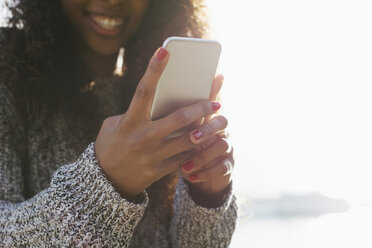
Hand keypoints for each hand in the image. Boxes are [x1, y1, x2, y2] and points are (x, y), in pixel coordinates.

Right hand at [94, 48, 220, 198]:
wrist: (104, 182)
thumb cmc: (110, 146)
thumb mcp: (114, 125)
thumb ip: (134, 113)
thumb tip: (159, 103)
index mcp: (129, 121)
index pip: (144, 91)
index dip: (153, 69)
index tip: (164, 51)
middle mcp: (143, 137)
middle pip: (179, 119)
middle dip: (201, 108)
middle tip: (216, 101)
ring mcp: (152, 155)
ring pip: (187, 140)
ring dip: (206, 130)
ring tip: (220, 122)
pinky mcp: (159, 170)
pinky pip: (184, 158)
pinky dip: (196, 149)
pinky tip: (206, 142)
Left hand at [180, 75, 233, 205]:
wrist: (196, 175)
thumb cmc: (181, 149)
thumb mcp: (175, 133)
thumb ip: (172, 119)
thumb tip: (154, 100)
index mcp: (207, 116)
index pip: (211, 100)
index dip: (213, 93)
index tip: (208, 91)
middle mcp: (220, 129)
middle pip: (222, 121)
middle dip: (207, 129)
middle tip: (193, 137)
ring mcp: (227, 146)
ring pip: (222, 145)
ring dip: (203, 156)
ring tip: (186, 165)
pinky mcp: (228, 165)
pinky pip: (222, 167)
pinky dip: (206, 172)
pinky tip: (191, 176)